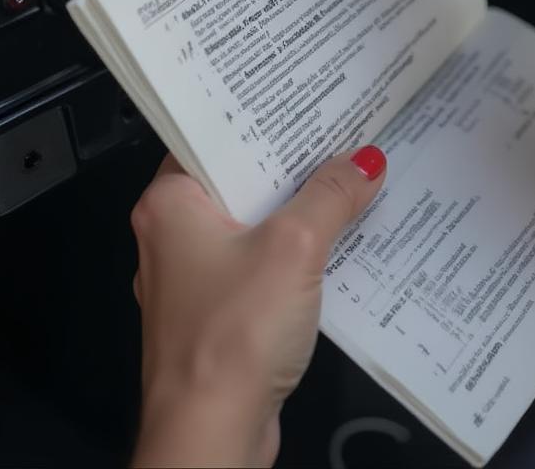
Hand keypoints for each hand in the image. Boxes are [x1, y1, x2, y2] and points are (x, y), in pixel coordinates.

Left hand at [129, 146, 386, 467]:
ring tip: (348, 180)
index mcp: (170, 205)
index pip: (215, 137)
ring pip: (254, 222)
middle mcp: (173, 235)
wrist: (213, 436)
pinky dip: (295, 250)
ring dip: (299, 209)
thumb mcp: (295, 246)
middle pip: (240, 179)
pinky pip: (262, 261)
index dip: (262, 117)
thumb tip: (364, 162)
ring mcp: (196, 276)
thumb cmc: (231, 340)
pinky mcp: (220, 310)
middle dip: (293, 163)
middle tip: (341, 132)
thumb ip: (331, 195)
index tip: (305, 99)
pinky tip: (337, 241)